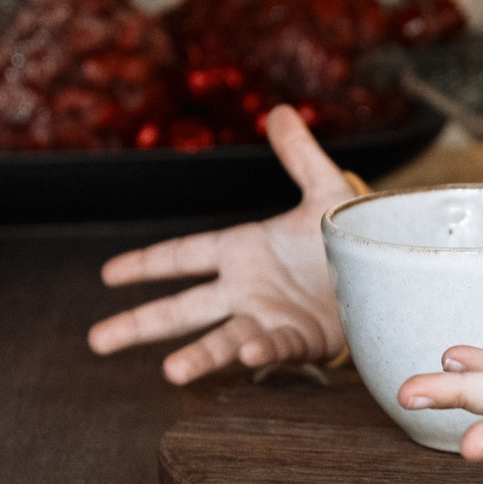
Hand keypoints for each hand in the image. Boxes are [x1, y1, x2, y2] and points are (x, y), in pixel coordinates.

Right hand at [87, 104, 354, 384]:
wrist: (386, 274)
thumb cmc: (346, 240)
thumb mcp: (325, 192)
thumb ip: (300, 156)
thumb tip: (280, 111)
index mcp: (242, 252)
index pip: (182, 255)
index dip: (145, 263)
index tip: (108, 275)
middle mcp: (247, 290)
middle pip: (183, 308)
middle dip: (141, 324)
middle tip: (97, 341)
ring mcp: (271, 318)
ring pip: (224, 338)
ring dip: (198, 355)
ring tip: (170, 373)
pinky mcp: (304, 338)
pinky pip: (280, 346)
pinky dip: (263, 351)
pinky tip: (246, 355)